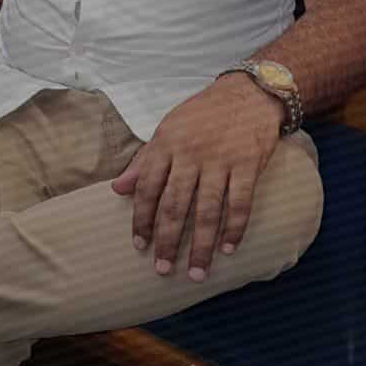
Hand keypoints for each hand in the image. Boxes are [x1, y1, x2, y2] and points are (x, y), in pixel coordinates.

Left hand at [111, 73, 283, 281]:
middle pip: (175, 205)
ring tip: (196, 273)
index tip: (139, 245)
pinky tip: (228, 249)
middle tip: (162, 269)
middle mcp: (191, 153)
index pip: (147, 187)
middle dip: (167, 241)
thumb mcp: (168, 128)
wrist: (248, 92)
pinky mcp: (248, 164)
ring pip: (207, 210)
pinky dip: (234, 229)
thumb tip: (117, 188)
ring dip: (202, 246)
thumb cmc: (203, 113)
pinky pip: (240, 203)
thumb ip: (144, 160)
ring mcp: (220, 159)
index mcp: (167, 143)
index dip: (141, 218)